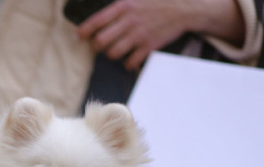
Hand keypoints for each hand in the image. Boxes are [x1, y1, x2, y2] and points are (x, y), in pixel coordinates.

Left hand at [77, 0, 243, 70]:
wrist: (184, 8)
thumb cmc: (157, 2)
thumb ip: (119, 5)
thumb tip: (104, 14)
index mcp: (124, 6)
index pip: (96, 21)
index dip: (84, 31)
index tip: (79, 36)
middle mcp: (128, 21)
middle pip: (100, 41)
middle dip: (97, 46)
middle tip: (99, 46)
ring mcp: (138, 35)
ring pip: (113, 53)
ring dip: (111, 54)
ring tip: (115, 51)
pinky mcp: (148, 46)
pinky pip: (130, 62)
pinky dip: (127, 63)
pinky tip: (129, 59)